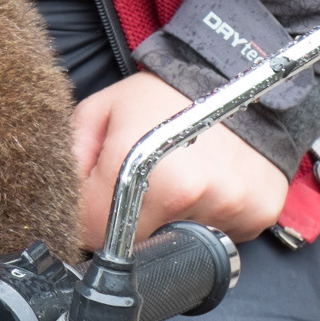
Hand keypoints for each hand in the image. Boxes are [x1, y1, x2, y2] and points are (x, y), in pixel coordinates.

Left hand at [71, 70, 288, 250]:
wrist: (234, 74)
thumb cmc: (161, 94)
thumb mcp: (100, 111)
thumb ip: (71, 158)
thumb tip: (61, 204)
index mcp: (145, 175)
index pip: (95, 235)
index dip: (90, 220)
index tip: (99, 202)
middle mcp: (190, 197)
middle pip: (139, 245)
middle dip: (131, 223)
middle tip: (143, 183)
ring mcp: (229, 209)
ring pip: (182, 243)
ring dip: (172, 221)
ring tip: (178, 177)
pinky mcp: (258, 215)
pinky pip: (221, 236)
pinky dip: (209, 218)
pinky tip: (209, 183)